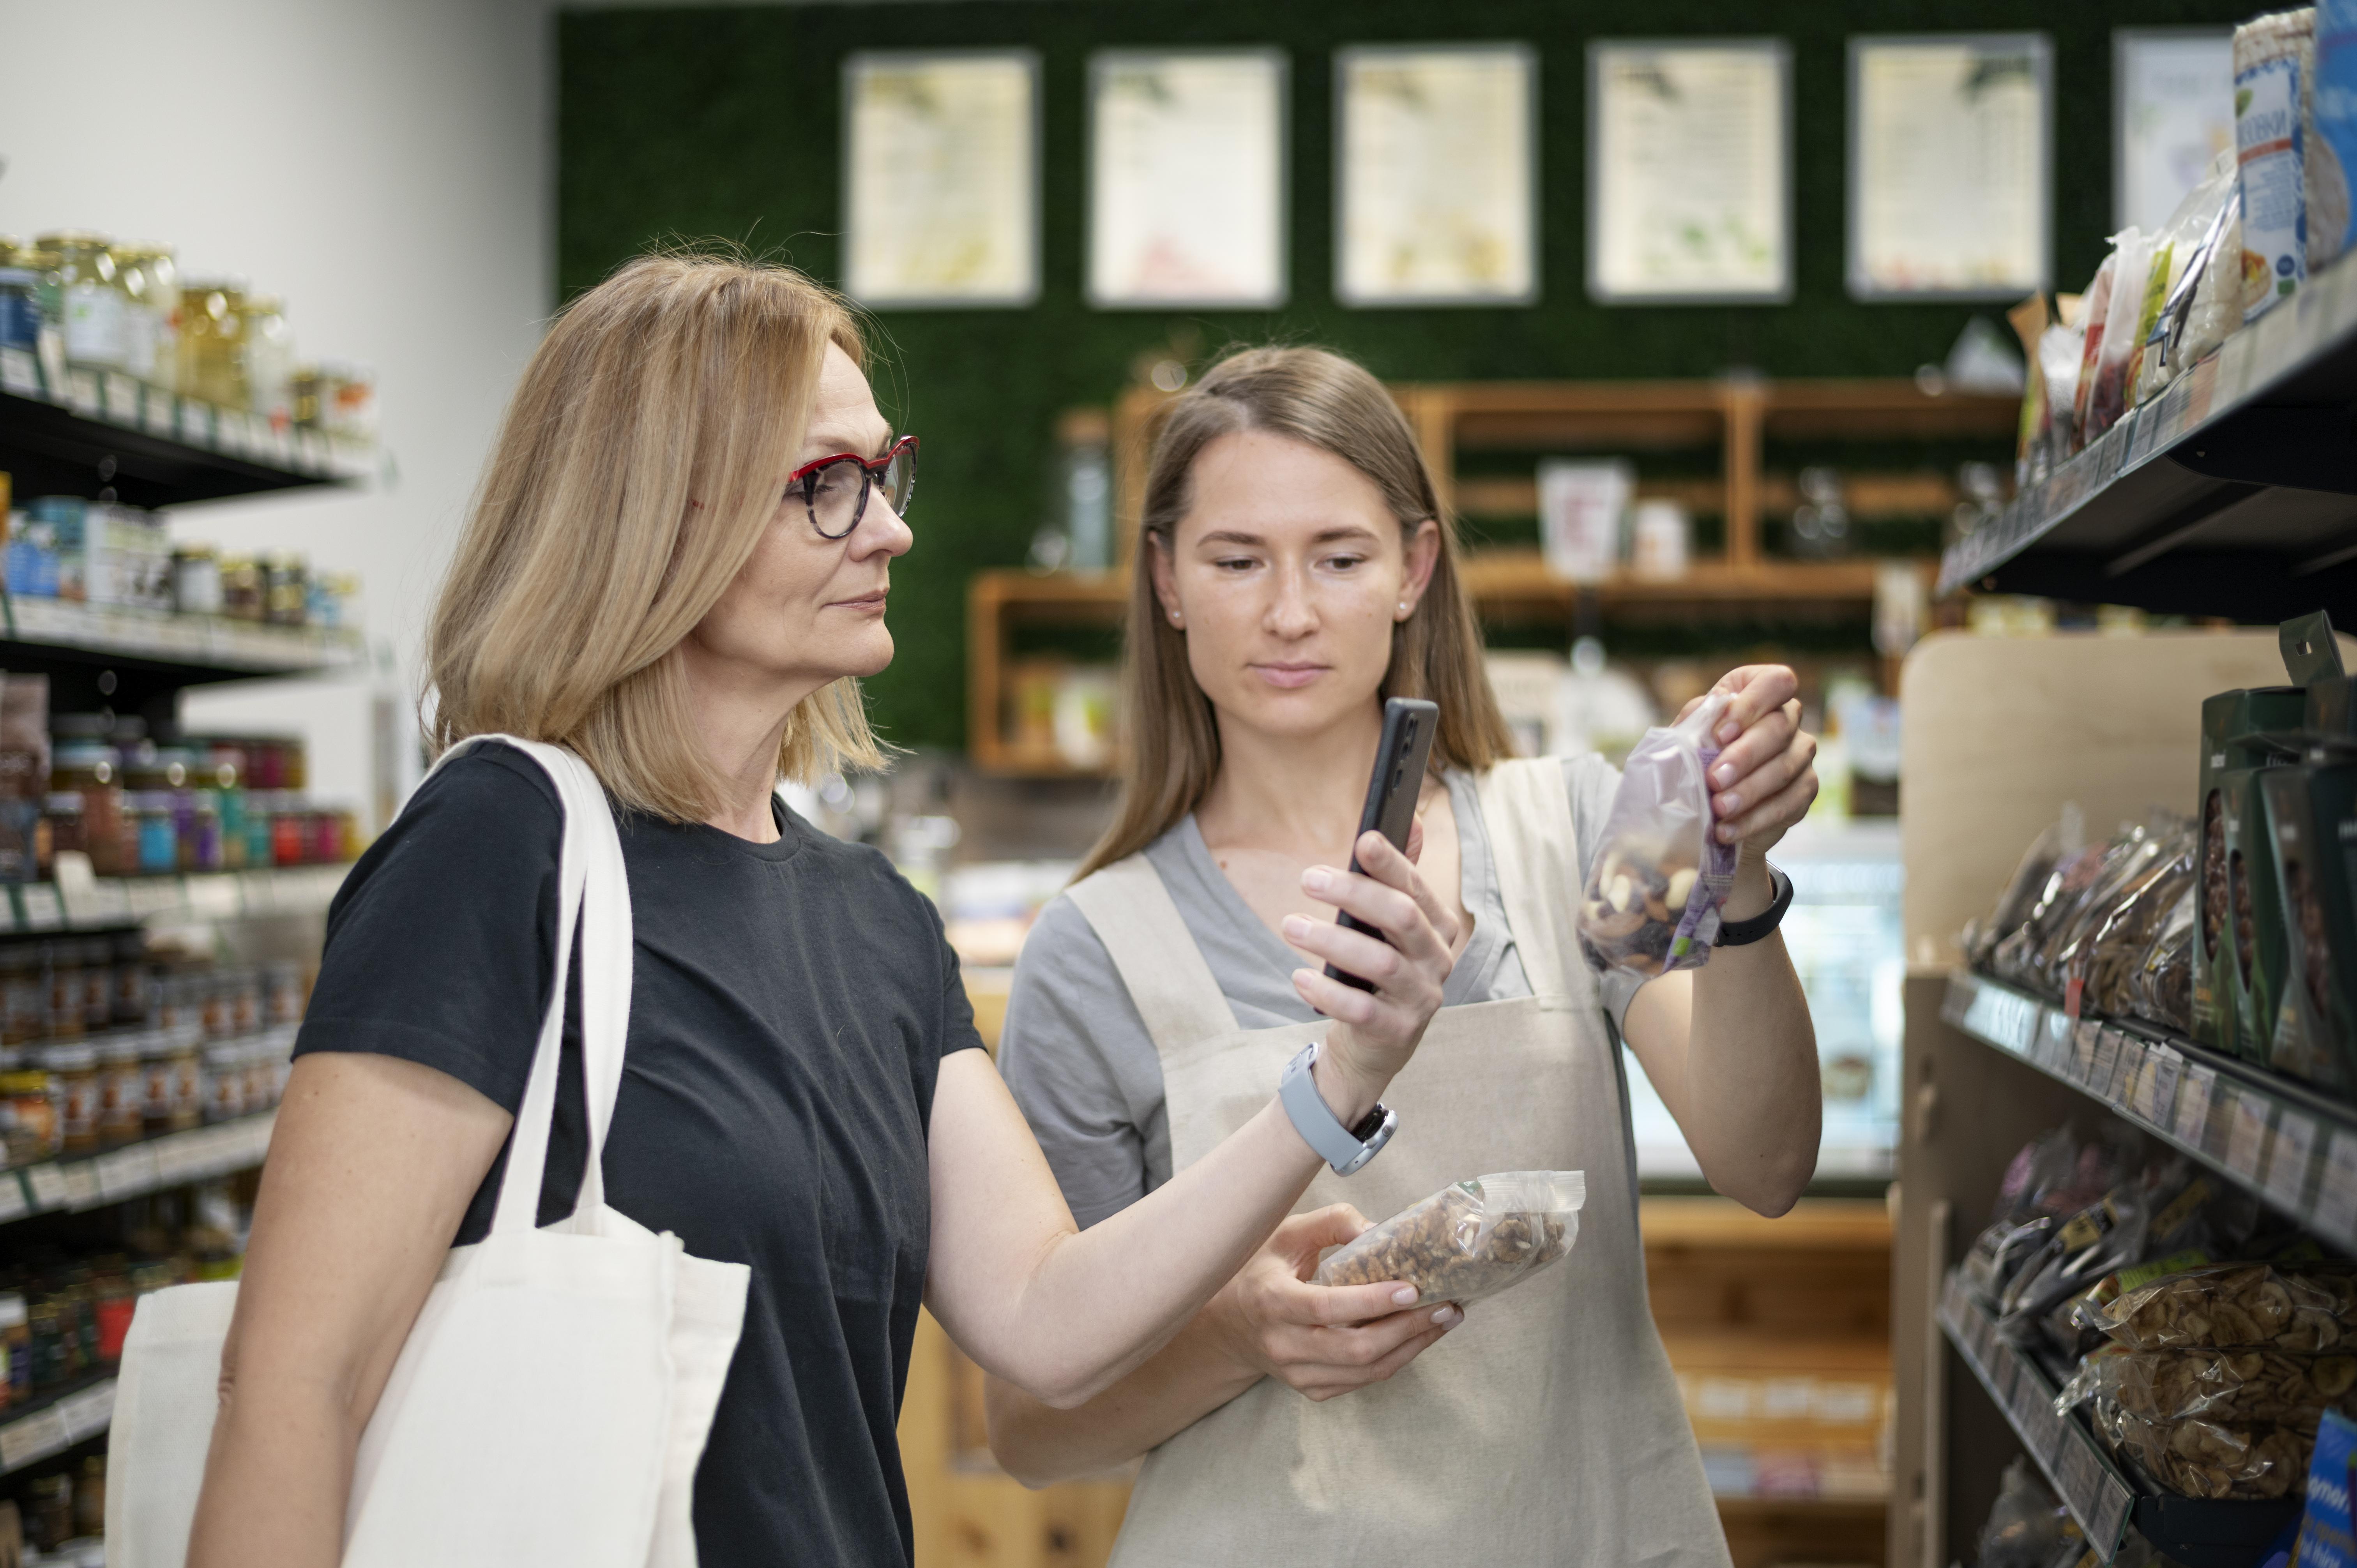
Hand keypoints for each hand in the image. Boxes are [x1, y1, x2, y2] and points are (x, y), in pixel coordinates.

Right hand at [1208, 1205, 1460, 1401]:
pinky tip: (1416, 1337)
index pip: (1326, 1308)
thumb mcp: (1287, 1234)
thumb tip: (1376, 1229)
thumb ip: (1329, 1223)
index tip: (1412, 1288)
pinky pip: (1362, 1381)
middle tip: (1446, 1306)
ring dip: (1412, 1347)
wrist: (1231, 1323)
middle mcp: (1282, 1344)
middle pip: (1355, 1349)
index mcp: (1272, 1300)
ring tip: (1444, 1320)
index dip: (1371, 1301)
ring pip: (1365, 1371)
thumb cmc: (1264, 1269)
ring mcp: (1296, 1373)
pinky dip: (1396, 1360)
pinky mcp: (1311, 1389)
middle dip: (1407, 1329)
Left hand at [1279, 829, 1458, 1110]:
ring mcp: (1422, 998)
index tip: (1362, 840)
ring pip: (1382, 962)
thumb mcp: (1389, 925)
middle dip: (1355, 894)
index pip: (1415, 888)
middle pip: (1402, 917)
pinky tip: (1300, 977)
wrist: (1377, 1043)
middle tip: (1308, 879)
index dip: (1391, 863)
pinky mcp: (1398, 1031)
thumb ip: (1398, 877)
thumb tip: (1409, 817)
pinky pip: (1363, 1010)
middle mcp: (1438, 960)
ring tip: (1291, 926)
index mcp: (1438, 927)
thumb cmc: (1378, 970)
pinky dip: (1328, 992)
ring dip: (1331, 941)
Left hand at [1679, 664, 1818, 861]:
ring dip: (1749, 791)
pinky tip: (1727, 830)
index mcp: (1758, 689)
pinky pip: (1788, 804)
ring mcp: (1801, 753)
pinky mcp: (1804, 790)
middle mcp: (1788, 717)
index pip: (1776, 682)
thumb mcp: (1689, 735)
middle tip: (1714, 780)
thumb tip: (1710, 729)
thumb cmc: (1696, 756)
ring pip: (1786, 768)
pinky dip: (1754, 819)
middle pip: (1779, 728)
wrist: (1710, 805)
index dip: (1752, 705)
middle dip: (1745, 755)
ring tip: (1719, 808)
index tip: (1721, 734)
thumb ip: (1698, 725)